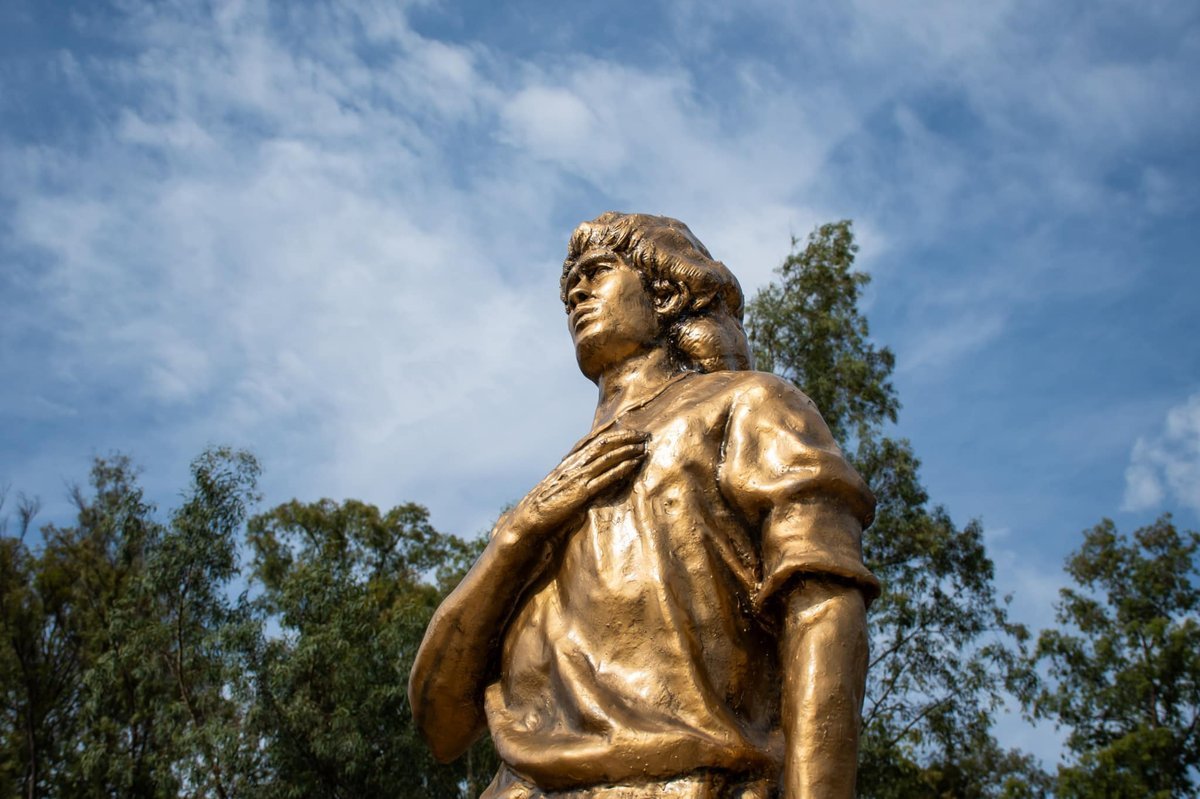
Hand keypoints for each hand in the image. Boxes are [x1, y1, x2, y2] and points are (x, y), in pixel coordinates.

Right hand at [501, 429, 648, 554]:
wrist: (530, 518)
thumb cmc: (545, 504)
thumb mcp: (560, 484)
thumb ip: (574, 476)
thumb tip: (590, 474)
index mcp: (569, 462)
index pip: (593, 440)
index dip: (612, 433)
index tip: (628, 428)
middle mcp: (574, 465)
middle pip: (604, 444)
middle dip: (626, 437)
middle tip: (644, 435)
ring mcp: (578, 478)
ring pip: (607, 458)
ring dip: (628, 451)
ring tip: (643, 447)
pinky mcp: (582, 493)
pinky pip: (606, 477)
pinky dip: (622, 468)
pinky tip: (634, 464)